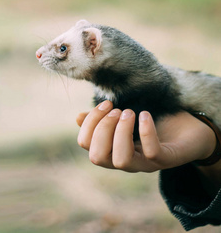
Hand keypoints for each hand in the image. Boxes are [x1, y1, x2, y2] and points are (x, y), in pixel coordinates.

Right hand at [77, 101, 216, 172]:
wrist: (189, 131)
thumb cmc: (154, 123)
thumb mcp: (126, 117)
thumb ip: (104, 119)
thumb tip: (77, 118)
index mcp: (112, 149)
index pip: (85, 145)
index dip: (88, 123)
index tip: (105, 104)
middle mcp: (125, 160)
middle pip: (97, 157)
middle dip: (102, 129)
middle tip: (116, 109)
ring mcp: (146, 162)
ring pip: (121, 160)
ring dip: (120, 132)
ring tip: (129, 112)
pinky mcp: (167, 159)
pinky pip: (152, 152)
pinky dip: (146, 131)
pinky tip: (145, 114)